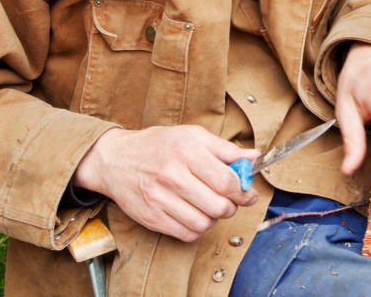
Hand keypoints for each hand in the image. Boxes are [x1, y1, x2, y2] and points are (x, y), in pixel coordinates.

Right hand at [73, 126, 258, 241]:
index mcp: (187, 151)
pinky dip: (198, 228)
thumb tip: (254, 158)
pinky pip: (187, 234)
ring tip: (210, 206)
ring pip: (205, 223)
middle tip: (229, 200)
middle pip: (219, 206)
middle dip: (232, 206)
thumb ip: (225, 149)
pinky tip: (195, 215)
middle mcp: (173, 176)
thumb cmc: (158, 145)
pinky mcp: (152, 218)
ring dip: (214, 218)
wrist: (116, 159)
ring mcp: (160, 199)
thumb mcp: (193, 136)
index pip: (227, 181)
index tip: (247, 191)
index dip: (243, 190)